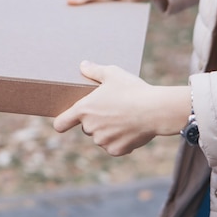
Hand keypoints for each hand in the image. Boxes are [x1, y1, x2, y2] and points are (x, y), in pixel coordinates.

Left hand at [53, 61, 188, 156]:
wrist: (156, 110)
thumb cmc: (132, 89)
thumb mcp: (112, 73)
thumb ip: (94, 70)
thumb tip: (83, 65)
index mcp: (84, 110)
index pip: (60, 123)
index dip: (62, 122)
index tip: (66, 121)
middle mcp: (90, 128)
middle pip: (86, 127)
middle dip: (96, 120)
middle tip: (112, 109)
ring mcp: (103, 141)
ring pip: (101, 137)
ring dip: (108, 131)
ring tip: (125, 117)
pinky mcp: (117, 150)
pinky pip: (114, 147)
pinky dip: (121, 141)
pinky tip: (131, 129)